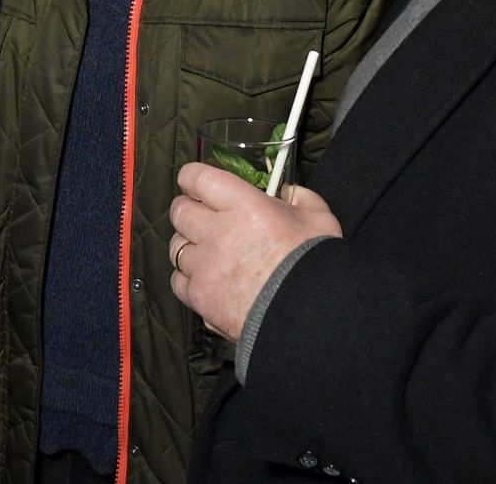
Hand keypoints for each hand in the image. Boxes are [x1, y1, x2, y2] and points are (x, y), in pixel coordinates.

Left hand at [169, 162, 341, 343]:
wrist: (308, 318)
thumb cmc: (315, 266)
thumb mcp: (319, 220)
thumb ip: (301, 198)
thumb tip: (288, 192)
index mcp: (244, 205)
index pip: (198, 178)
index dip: (193, 178)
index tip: (196, 184)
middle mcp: (217, 232)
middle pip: (180, 211)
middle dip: (188, 210)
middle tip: (202, 216)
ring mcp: (204, 266)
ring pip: (176, 246)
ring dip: (188, 244)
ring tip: (206, 250)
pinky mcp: (200, 296)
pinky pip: (178, 280)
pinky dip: (188, 277)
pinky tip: (206, 278)